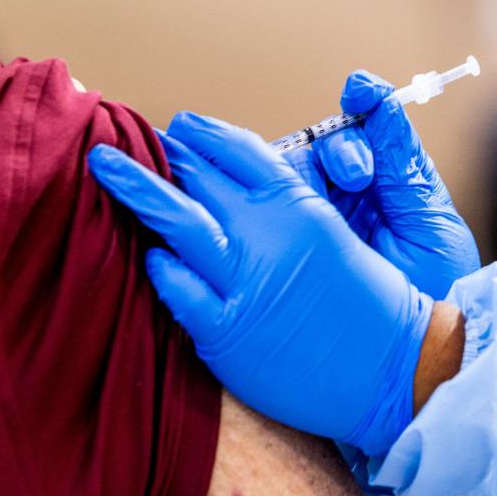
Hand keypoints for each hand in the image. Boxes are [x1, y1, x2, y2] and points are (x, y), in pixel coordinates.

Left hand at [87, 112, 432, 456]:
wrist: (395, 369)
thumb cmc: (372, 305)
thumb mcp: (334, 233)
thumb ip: (287, 206)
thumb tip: (236, 189)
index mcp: (298, 203)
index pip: (238, 149)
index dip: (203, 133)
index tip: (180, 126)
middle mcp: (267, 233)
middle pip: (199, 176)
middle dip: (163, 154)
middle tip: (126, 139)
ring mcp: (245, 280)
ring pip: (175, 219)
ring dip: (134, 185)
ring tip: (100, 163)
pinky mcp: (227, 330)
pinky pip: (176, 288)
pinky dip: (160, 267)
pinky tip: (150, 256)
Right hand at [285, 70, 479, 298]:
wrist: (424, 359)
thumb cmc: (439, 286)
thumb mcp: (429, 219)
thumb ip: (401, 160)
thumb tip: (376, 96)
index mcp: (385, 182)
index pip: (362, 132)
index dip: (361, 108)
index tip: (360, 92)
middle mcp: (345, 196)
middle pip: (322, 149)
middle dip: (340, 151)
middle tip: (358, 174)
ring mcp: (314, 222)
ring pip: (293, 175)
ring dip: (309, 176)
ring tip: (335, 196)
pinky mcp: (288, 247)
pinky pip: (271, 211)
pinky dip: (272, 202)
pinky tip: (285, 209)